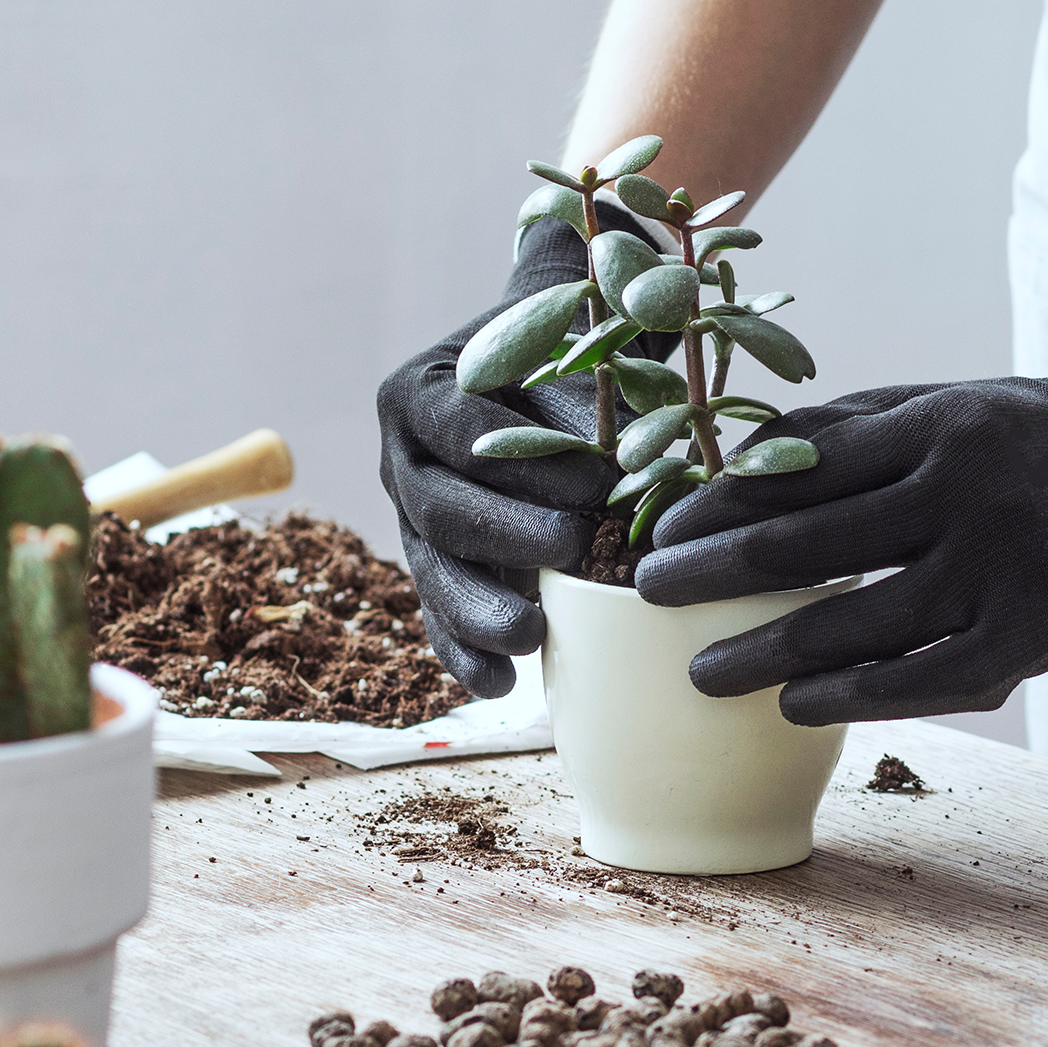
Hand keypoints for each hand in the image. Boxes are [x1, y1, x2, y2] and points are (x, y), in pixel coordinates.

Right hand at [377, 218, 617, 698]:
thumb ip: (593, 417)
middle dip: (506, 535)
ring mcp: (411, 517)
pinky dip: (465, 653)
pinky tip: (501, 684)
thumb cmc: (567, 362)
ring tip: (529, 637)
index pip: (463, 430)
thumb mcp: (575, 367)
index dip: (528, 462)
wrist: (542, 370)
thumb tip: (645, 480)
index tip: (599, 482)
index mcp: (421, 393)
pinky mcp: (432, 565)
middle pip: (441, 507)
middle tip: (572, 549)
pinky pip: (436, 615)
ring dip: (478, 610)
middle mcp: (402, 457)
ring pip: (432, 571)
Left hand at [633, 308, 1047, 722]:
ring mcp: (1002, 570)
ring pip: (859, 626)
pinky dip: (853, 697)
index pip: (794, 472)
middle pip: (808, 548)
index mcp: (930, 427)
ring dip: (766, 654)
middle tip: (650, 599)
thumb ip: (834, 436)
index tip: (658, 536)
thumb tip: (722, 475)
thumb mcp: (925, 407)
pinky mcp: (1032, 636)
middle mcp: (966, 494)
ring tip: (705, 673)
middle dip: (714, 577)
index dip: (715, 508)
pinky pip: (924, 681)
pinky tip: (797, 705)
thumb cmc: (1004, 439)